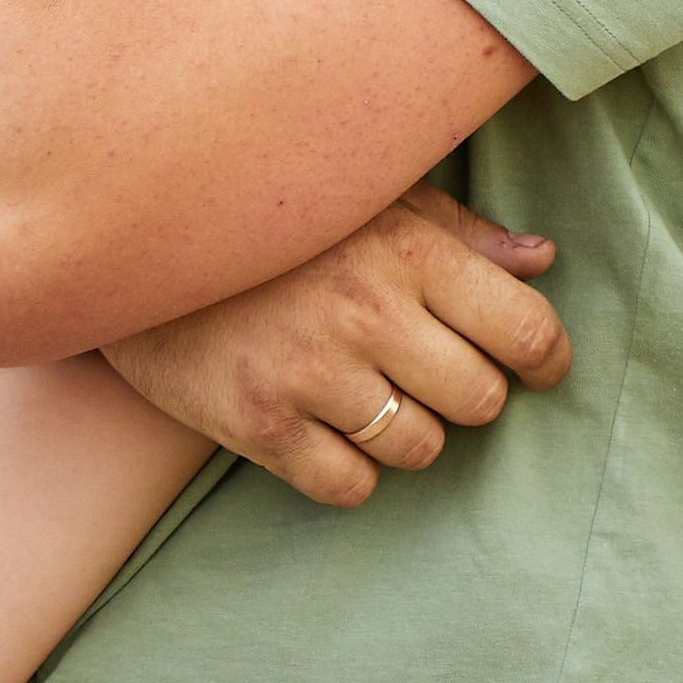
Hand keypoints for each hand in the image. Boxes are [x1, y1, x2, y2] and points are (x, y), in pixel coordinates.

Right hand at [101, 183, 565, 504]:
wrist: (135, 239)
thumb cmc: (277, 216)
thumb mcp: (371, 196)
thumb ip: (460, 232)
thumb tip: (543, 260)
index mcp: (408, 248)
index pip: (525, 329)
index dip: (547, 358)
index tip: (539, 366)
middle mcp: (366, 312)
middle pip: (480, 400)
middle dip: (471, 392)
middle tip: (437, 370)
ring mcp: (310, 373)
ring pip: (420, 448)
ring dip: (411, 430)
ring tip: (376, 393)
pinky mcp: (257, 423)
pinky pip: (349, 486)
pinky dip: (351, 468)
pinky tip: (328, 427)